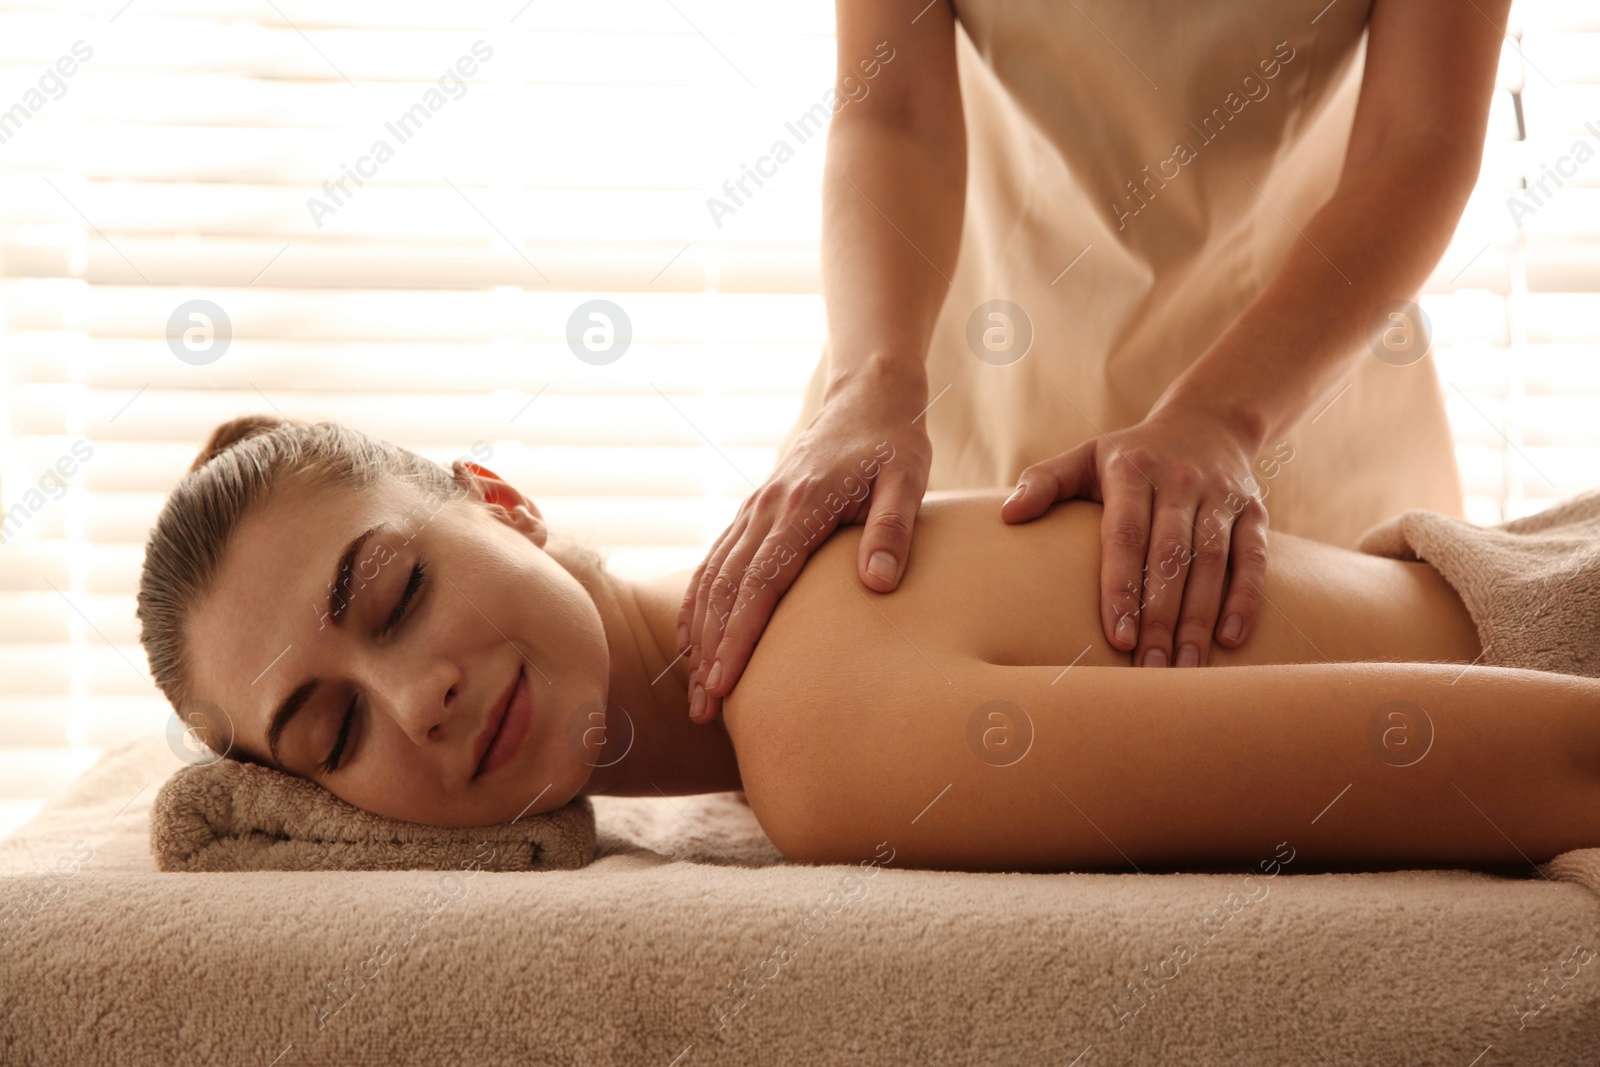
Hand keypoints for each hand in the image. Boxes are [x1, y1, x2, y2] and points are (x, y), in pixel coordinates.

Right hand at [679, 371, 932, 722]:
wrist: (867, 395)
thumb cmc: (895, 442)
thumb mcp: (908, 479)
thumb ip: (892, 530)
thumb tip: (877, 586)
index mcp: (800, 506)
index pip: (759, 584)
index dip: (739, 638)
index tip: (724, 684)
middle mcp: (766, 509)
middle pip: (725, 591)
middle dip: (710, 653)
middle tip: (703, 710)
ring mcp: (754, 509)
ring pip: (712, 579)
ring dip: (699, 636)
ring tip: (695, 691)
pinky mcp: (754, 512)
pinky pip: (715, 562)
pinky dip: (698, 604)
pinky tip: (693, 641)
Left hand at [999, 407, 1269, 666]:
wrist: (1209, 420)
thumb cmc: (1132, 454)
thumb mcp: (1085, 456)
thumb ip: (1044, 483)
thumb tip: (1008, 517)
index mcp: (1133, 471)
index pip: (1125, 536)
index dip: (1122, 588)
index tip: (1117, 638)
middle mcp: (1179, 481)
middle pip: (1170, 557)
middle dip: (1161, 617)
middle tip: (1150, 670)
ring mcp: (1220, 496)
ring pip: (1212, 563)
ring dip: (1199, 618)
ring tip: (1185, 667)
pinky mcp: (1254, 510)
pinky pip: (1253, 557)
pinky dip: (1246, 597)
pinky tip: (1228, 639)